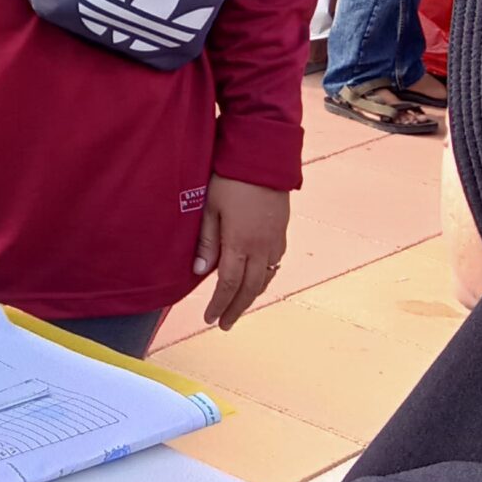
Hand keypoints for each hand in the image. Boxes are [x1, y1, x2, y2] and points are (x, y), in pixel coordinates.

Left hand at [191, 175, 290, 328]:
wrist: (264, 156)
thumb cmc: (230, 178)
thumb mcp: (209, 208)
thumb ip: (206, 242)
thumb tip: (200, 272)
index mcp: (241, 243)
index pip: (229, 284)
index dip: (219, 304)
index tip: (209, 319)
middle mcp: (262, 246)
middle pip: (250, 288)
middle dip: (236, 309)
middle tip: (224, 324)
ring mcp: (275, 240)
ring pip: (265, 278)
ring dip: (252, 296)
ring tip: (238, 307)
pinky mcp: (281, 231)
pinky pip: (275, 264)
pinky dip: (264, 279)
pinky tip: (258, 280)